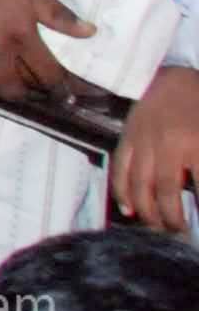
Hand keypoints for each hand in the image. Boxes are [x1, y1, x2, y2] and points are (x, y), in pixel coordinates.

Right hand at [111, 62, 198, 227]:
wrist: (174, 77)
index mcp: (197, 143)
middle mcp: (168, 145)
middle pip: (166, 191)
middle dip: (172, 218)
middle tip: (179, 232)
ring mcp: (143, 142)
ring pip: (140, 185)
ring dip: (147, 212)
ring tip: (157, 228)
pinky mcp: (127, 139)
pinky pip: (120, 171)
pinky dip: (122, 193)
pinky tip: (130, 211)